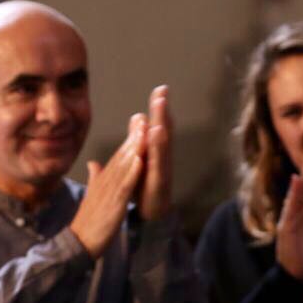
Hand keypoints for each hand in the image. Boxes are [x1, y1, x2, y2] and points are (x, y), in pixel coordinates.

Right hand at [70, 113, 146, 257]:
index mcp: (103, 180)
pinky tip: (140, 160)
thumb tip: (93, 162)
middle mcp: (105, 182)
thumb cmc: (88, 221)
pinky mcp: (113, 205)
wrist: (79, 242)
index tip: (138, 123)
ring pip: (123, 167)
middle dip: (133, 137)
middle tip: (142, 118)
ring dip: (134, 149)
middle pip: (121, 156)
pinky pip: (124, 186)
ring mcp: (109, 192)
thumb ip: (94, 177)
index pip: (118, 156)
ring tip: (144, 132)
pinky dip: (132, 173)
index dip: (129, 139)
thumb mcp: (91, 194)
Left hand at [137, 85, 171, 220]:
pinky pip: (159, 164)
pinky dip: (158, 150)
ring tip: (160, 108)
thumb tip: (139, 117)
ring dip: (162, 125)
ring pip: (163, 145)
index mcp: (155, 151)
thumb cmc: (146, 186)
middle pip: (163, 129)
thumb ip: (139, 138)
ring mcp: (163, 169)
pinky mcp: (160, 182)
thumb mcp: (140, 158)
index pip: (157, 125)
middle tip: (162, 91)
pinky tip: (157, 136)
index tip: (160, 89)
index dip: (159, 108)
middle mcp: (162, 157)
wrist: (151, 213)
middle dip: (162, 111)